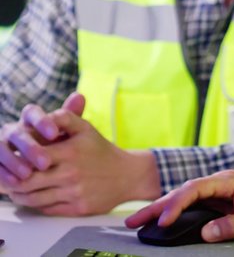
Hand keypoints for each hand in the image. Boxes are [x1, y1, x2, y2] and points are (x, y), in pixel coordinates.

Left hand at [3, 100, 160, 215]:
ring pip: (33, 199)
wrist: (129, 174)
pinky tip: (32, 198)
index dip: (17, 160)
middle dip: (12, 182)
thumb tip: (42, 116)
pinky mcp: (77, 208)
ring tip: (15, 190)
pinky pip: (47, 209)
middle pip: (28, 182)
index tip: (11, 160)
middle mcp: (71, 173)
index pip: (31, 158)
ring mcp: (74, 192)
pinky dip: (35, 205)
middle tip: (6, 179)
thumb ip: (64, 118)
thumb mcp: (86, 129)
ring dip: (19, 196)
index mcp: (71, 151)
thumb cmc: (102, 151)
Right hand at [125, 171, 233, 242]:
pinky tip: (161, 220)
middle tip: (132, 220)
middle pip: (183, 191)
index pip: (195, 189)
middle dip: (157, 206)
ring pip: (184, 198)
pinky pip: (191, 205)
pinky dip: (175, 212)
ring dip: (162, 209)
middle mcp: (220, 182)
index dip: (176, 205)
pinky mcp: (218, 201)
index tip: (163, 222)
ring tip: (138, 221)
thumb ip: (231, 227)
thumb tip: (206, 233)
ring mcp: (218, 191)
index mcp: (229, 181)